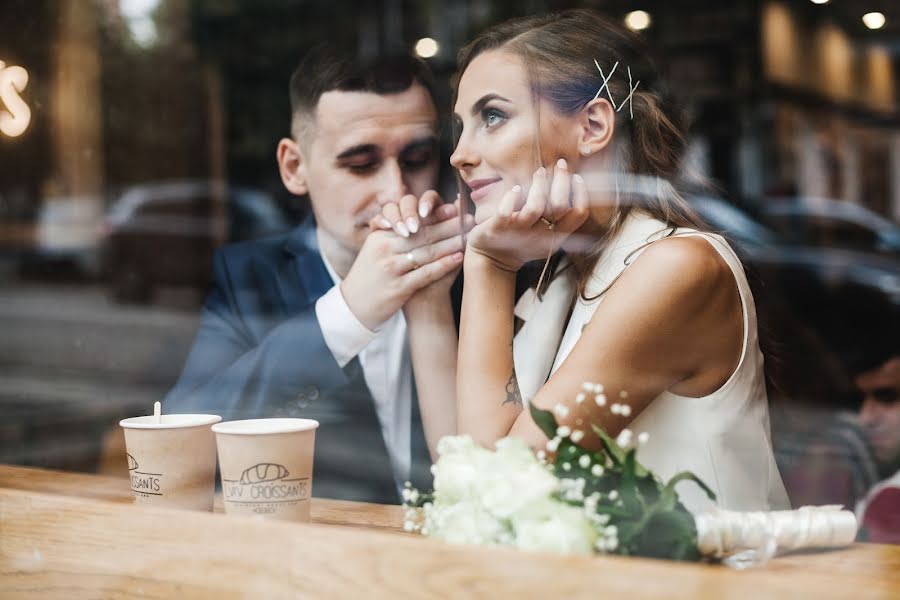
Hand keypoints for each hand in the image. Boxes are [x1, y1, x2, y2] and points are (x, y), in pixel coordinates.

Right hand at [341, 196, 467, 330]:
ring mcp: (391, 268)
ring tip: (468, 236)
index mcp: (380, 237)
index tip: (454, 208)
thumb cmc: (369, 275)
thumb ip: (391, 231)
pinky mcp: (399, 287)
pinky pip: (426, 273)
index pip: (411, 222)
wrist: (354, 306)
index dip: (435, 214)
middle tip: (469, 219)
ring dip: (451, 243)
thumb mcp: (374, 248)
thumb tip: (416, 215)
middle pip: (423, 234)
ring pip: (427, 252)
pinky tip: (459, 258)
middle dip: (448, 226)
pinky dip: (444, 264)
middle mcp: (385, 249)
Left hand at [466, 159, 588, 272]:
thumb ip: (558, 215)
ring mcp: (518, 232)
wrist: (492, 259)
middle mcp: (540, 235)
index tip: (576, 176)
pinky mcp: (497, 229)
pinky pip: (505, 213)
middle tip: (560, 164)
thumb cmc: (522, 240)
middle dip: (562, 181)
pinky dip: (510, 198)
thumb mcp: (546, 233)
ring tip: (539, 172)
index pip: (578, 215)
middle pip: (559, 206)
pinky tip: (514, 189)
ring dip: (538, 185)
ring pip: (534, 207)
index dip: (582, 194)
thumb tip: (571, 181)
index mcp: (556, 236)